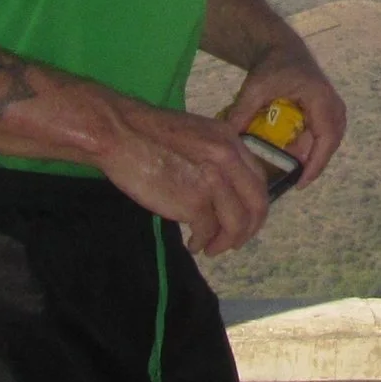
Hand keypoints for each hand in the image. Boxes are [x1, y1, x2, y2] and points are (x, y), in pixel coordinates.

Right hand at [92, 92, 270, 256]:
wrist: (122, 133)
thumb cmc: (149, 133)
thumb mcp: (196, 135)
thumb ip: (216, 156)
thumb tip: (224, 186)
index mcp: (231, 141)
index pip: (258, 180)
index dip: (254, 205)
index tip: (244, 219)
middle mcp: (229, 159)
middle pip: (256, 204)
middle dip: (248, 229)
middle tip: (234, 242)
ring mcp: (214, 181)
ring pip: (237, 223)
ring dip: (226, 242)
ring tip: (210, 248)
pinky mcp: (195, 201)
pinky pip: (208, 231)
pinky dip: (202, 242)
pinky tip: (193, 243)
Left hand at [222, 40, 347, 187]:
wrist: (282, 48)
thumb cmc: (272, 66)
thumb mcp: (255, 87)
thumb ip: (243, 111)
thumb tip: (229, 138)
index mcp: (320, 98)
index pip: (326, 137)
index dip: (316, 163)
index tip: (301, 182)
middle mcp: (333, 104)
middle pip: (331, 142)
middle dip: (316, 164)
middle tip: (296, 183)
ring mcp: (333, 106)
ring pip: (330, 139)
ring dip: (314, 155)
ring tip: (294, 171)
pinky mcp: (328, 109)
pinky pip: (325, 133)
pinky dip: (312, 146)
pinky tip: (293, 154)